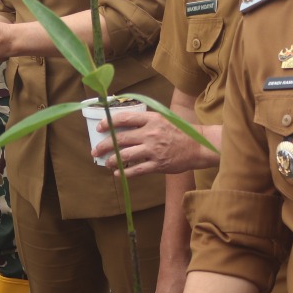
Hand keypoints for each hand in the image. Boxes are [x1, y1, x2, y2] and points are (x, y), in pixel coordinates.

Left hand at [95, 111, 217, 177]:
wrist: (197, 146)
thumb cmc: (179, 131)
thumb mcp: (162, 119)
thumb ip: (145, 121)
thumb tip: (123, 124)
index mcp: (151, 119)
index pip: (124, 119)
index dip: (108, 123)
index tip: (100, 128)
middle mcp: (150, 133)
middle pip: (120, 139)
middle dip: (104, 145)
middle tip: (95, 150)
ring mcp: (153, 150)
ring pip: (125, 155)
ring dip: (112, 160)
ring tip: (106, 163)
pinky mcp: (158, 164)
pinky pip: (137, 170)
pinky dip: (125, 172)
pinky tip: (117, 173)